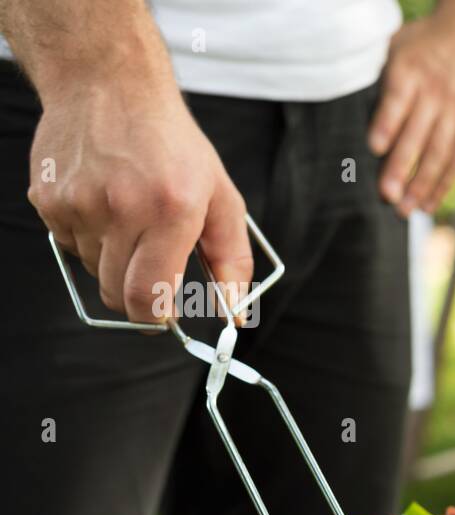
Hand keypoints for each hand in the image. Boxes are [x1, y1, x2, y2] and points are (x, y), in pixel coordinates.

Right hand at [28, 80, 251, 324]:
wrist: (109, 84)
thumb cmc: (172, 143)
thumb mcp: (221, 196)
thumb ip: (231, 259)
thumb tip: (234, 312)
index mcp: (170, 211)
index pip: (147, 296)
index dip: (155, 317)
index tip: (164, 313)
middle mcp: (120, 209)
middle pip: (117, 293)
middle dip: (137, 295)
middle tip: (152, 265)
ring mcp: (78, 203)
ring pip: (93, 269)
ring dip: (113, 259)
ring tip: (129, 217)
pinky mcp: (47, 197)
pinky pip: (67, 243)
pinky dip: (87, 236)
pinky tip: (102, 201)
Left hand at [368, 4, 454, 216]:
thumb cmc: (428, 41)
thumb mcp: (400, 45)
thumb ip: (380, 74)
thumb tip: (350, 104)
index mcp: (410, 71)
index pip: (397, 101)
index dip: (387, 124)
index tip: (374, 147)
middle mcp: (434, 93)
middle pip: (417, 135)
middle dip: (401, 167)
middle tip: (386, 195)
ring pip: (437, 154)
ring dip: (421, 185)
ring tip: (405, 210)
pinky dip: (442, 184)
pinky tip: (429, 205)